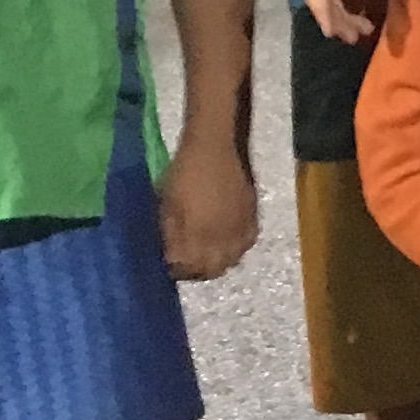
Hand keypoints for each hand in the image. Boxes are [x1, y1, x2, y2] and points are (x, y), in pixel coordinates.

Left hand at [157, 137, 259, 280]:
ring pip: (232, 259)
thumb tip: (170, 256)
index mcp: (198, 237)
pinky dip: (235, 248)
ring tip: (206, 253)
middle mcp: (223, 240)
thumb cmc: (183, 174)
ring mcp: (241, 230)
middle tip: (186, 261)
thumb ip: (170, 235)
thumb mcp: (167, 206)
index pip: (189, 269)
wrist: (214, 148)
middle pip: (213, 270)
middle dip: (198, 270)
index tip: (169, 265)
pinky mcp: (253, 218)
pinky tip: (226, 242)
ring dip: (218, 261)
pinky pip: (246, 244)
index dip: (177, 271)